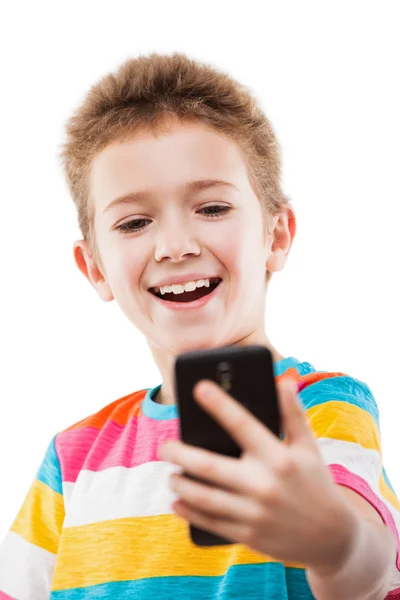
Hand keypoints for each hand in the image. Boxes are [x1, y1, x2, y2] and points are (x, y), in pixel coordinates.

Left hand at [159, 378, 359, 571]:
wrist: (333, 538)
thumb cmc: (317, 484)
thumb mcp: (309, 447)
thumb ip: (294, 414)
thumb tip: (282, 381)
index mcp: (278, 458)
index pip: (243, 425)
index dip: (219, 404)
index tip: (199, 388)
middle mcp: (264, 484)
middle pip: (209, 466)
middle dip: (180, 453)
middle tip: (165, 446)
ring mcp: (254, 513)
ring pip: (204, 497)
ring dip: (180, 485)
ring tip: (171, 475)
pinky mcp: (249, 535)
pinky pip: (211, 523)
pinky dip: (189, 512)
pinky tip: (177, 503)